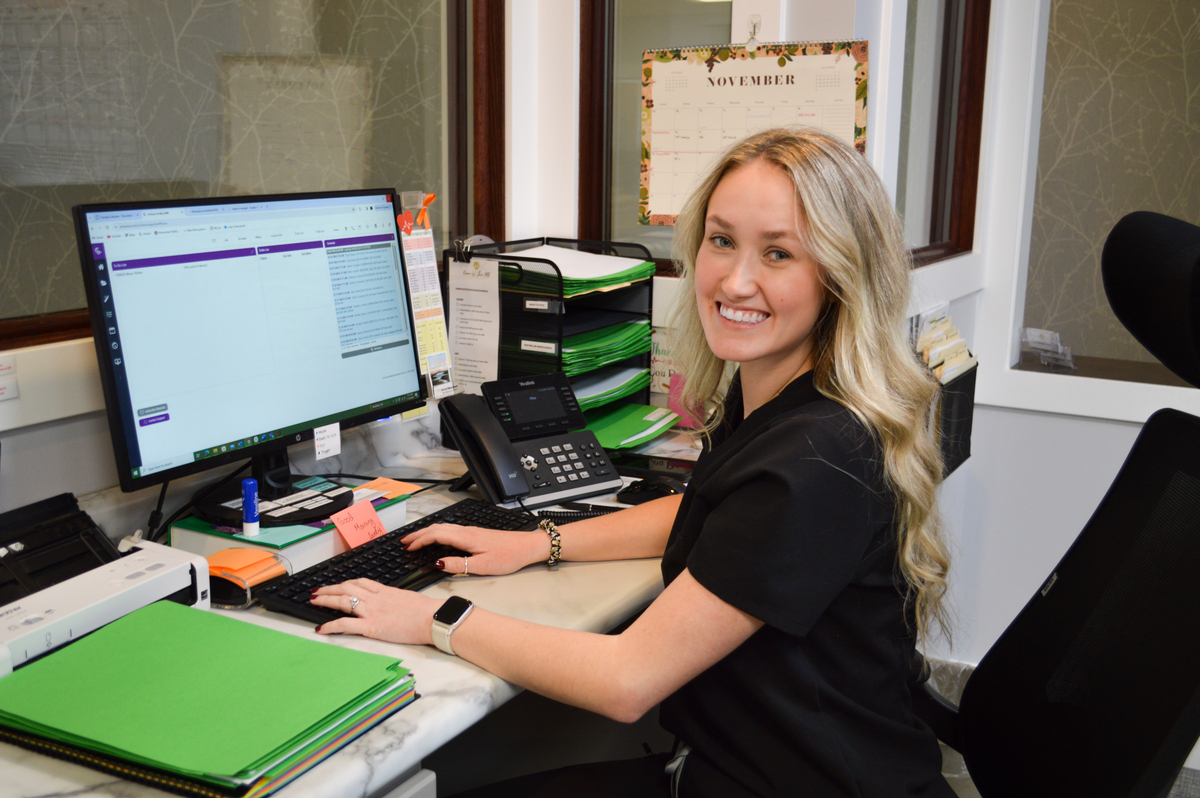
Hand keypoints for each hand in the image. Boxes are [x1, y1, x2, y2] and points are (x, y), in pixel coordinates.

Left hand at [311, 578, 440, 643]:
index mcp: (386, 591)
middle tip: (317, 591)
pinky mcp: (371, 626)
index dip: (346, 583)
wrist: (432, 617)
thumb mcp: (409, 599)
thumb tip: (395, 604)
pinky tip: (321, 628)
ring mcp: (372, 611)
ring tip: (313, 601)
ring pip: (342, 601)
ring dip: (325, 599)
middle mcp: (375, 598)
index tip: (338, 585)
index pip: (360, 583)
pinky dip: (330, 626)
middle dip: (329, 589)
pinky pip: (345, 624)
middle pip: (347, 588)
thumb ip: (397, 600)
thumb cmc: (427, 610)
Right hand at [402, 523, 546, 575]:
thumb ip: (458, 565)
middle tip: (405, 542)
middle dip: (418, 534)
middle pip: (437, 528)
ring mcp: (471, 531)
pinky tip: (437, 539)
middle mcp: (467, 531)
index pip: (436, 535)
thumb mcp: (482, 566)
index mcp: (466, 537)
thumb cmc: (508, 556)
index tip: (408, 548)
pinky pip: (451, 530)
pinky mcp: (476, 533)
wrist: (527, 546)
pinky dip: (438, 533)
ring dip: (427, 532)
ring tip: (416, 540)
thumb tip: (438, 563)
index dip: (420, 541)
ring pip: (443, 527)